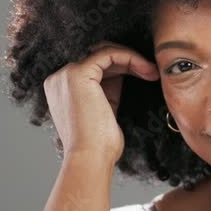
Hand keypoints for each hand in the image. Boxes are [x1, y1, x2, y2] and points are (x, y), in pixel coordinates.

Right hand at [42, 41, 158, 164]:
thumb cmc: (100, 144)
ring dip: (132, 59)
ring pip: (105, 52)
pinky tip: (145, 69)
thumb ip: (109, 88)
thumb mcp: (105, 108)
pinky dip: (129, 58)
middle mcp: (59, 78)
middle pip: (98, 56)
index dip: (121, 67)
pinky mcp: (77, 74)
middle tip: (151, 72)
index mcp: (62, 87)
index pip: (94, 65)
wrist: (91, 158)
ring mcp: (66, 74)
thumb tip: (126, 70)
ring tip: (152, 72)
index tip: (145, 75)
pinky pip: (108, 54)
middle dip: (128, 61)